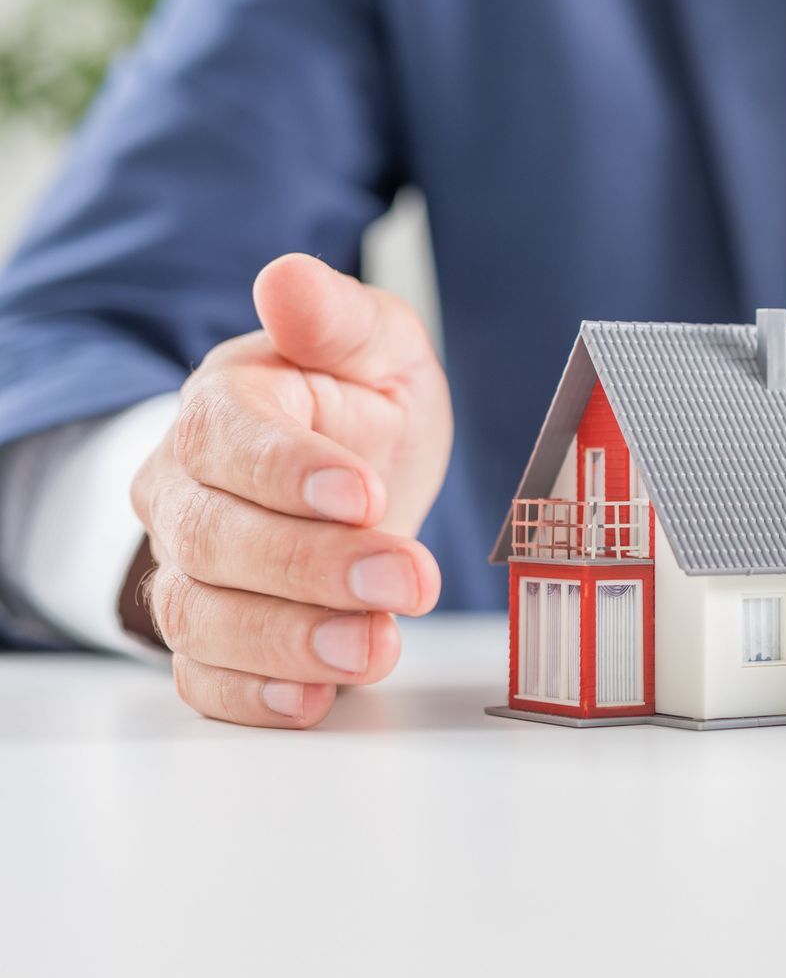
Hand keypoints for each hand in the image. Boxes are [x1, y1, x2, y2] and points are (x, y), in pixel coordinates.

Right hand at [130, 255, 452, 727]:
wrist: (349, 474)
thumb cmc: (358, 404)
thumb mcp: (374, 346)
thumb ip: (338, 318)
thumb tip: (288, 279)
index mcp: (222, 408)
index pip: (226, 438)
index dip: (287, 470)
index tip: (362, 492)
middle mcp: (186, 491)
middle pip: (214, 537)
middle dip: (312, 565)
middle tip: (406, 580)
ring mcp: (191, 570)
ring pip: (203, 615)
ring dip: (290, 640)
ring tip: (374, 647)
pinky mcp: (212, 638)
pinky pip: (204, 677)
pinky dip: (252, 696)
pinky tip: (314, 698)